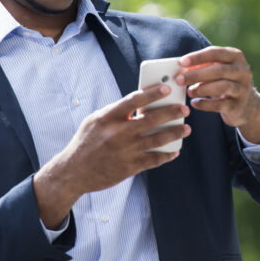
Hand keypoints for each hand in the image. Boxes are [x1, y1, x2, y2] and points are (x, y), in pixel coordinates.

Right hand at [33, 84, 189, 228]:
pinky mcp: (129, 167)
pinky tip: (174, 151)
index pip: (134, 100)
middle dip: (171, 112)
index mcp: (107, 117)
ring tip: (186, 128)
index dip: (152, 93)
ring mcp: (125, 150)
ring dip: (175, 133)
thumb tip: (141, 105)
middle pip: (151, 119)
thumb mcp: (95, 121)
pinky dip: (167, 155)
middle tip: (183, 109)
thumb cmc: (86, 142)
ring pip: (157, 139)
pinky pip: (154, 159)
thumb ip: (116, 113)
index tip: (166, 89)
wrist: (73, 172)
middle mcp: (118, 132)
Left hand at [176, 46, 259, 144]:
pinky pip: (220, 105)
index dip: (198, 57)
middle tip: (179, 80)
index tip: (181, 62)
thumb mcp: (218, 70)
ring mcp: (243, 89)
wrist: (246, 105)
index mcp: (236, 56)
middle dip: (196, 75)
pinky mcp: (239, 106)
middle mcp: (243, 71)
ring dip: (201, 89)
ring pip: (221, 87)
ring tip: (189, 91)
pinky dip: (205, 104)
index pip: (216, 52)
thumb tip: (181, 68)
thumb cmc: (226, 82)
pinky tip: (195, 103)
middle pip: (219, 70)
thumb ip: (203, 66)